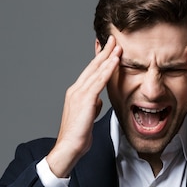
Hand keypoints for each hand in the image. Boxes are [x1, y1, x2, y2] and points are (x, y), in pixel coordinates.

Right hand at [46, 36, 121, 176]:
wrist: (69, 147)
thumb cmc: (78, 136)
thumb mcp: (88, 117)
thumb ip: (92, 106)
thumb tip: (99, 101)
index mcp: (76, 93)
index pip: (90, 72)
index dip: (100, 59)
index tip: (108, 48)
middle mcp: (76, 90)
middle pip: (92, 66)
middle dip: (104, 52)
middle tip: (113, 38)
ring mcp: (79, 94)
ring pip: (96, 71)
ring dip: (108, 57)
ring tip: (117, 45)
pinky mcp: (85, 100)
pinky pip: (99, 81)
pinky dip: (107, 70)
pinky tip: (115, 61)